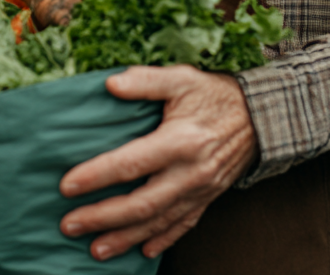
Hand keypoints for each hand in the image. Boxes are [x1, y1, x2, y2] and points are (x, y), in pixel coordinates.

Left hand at [58, 66, 256, 260]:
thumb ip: (146, 80)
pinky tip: (143, 251)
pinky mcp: (208, 198)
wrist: (262, 116)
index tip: (67, 185)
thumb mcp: (182, 78)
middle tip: (69, 225)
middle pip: (141, 203)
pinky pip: (183, 225)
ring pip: (159, 221)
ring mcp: (201, 190)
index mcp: (180, 141)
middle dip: (103, 217)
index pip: (131, 163)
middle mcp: (191, 172)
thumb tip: (110, 84)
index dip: (97, 175)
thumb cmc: (214, 94)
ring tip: (96, 249)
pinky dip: (163, 240)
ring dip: (125, 237)